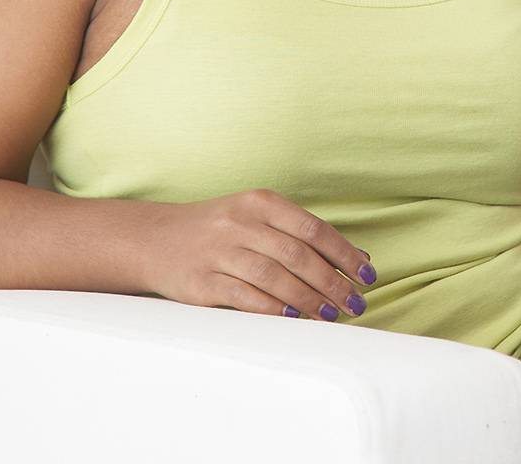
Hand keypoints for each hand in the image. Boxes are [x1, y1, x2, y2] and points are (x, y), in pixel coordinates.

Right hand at [143, 188, 376, 321]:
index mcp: (260, 202)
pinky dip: (272, 309)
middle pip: (298, 254)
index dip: (344, 254)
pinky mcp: (201, 281)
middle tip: (355, 303)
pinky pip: (244, 296)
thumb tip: (357, 259)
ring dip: (308, 299)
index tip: (367, 276)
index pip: (313, 228)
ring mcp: (218, 252)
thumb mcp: (257, 219)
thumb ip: (301, 235)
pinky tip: (294, 318)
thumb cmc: (219, 231)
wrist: (153, 240)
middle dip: (332, 282)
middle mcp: (240, 223)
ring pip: (274, 276)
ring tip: (331, 315)